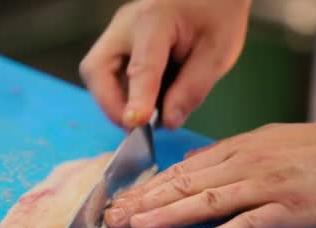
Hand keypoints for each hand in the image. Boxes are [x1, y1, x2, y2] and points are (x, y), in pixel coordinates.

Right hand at [79, 0, 251, 128]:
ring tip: (146, 114)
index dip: (137, 99)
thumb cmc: (218, 12)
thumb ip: (192, 89)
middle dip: (110, 104)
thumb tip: (167, 122)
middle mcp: (126, 24)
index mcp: (155, 20)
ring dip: (115, 101)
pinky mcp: (118, 42)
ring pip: (97, 73)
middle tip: (136, 126)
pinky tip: (146, 99)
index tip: (137, 124)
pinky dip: (123, 93)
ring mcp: (118, 32)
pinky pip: (108, 74)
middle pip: (96, 69)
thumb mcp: (219, 53)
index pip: (141, 66)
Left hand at [104, 112, 315, 227]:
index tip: (123, 201)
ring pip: (208, 202)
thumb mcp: (263, 141)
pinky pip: (250, 224)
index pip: (181, 172)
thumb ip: (226, 155)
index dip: (148, 188)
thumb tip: (191, 165)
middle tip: (116, 217)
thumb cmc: (315, 147)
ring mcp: (265, 187)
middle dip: (146, 202)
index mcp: (235, 151)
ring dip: (169, 215)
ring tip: (139, 226)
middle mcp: (243, 166)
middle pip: (185, 185)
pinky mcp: (289, 209)